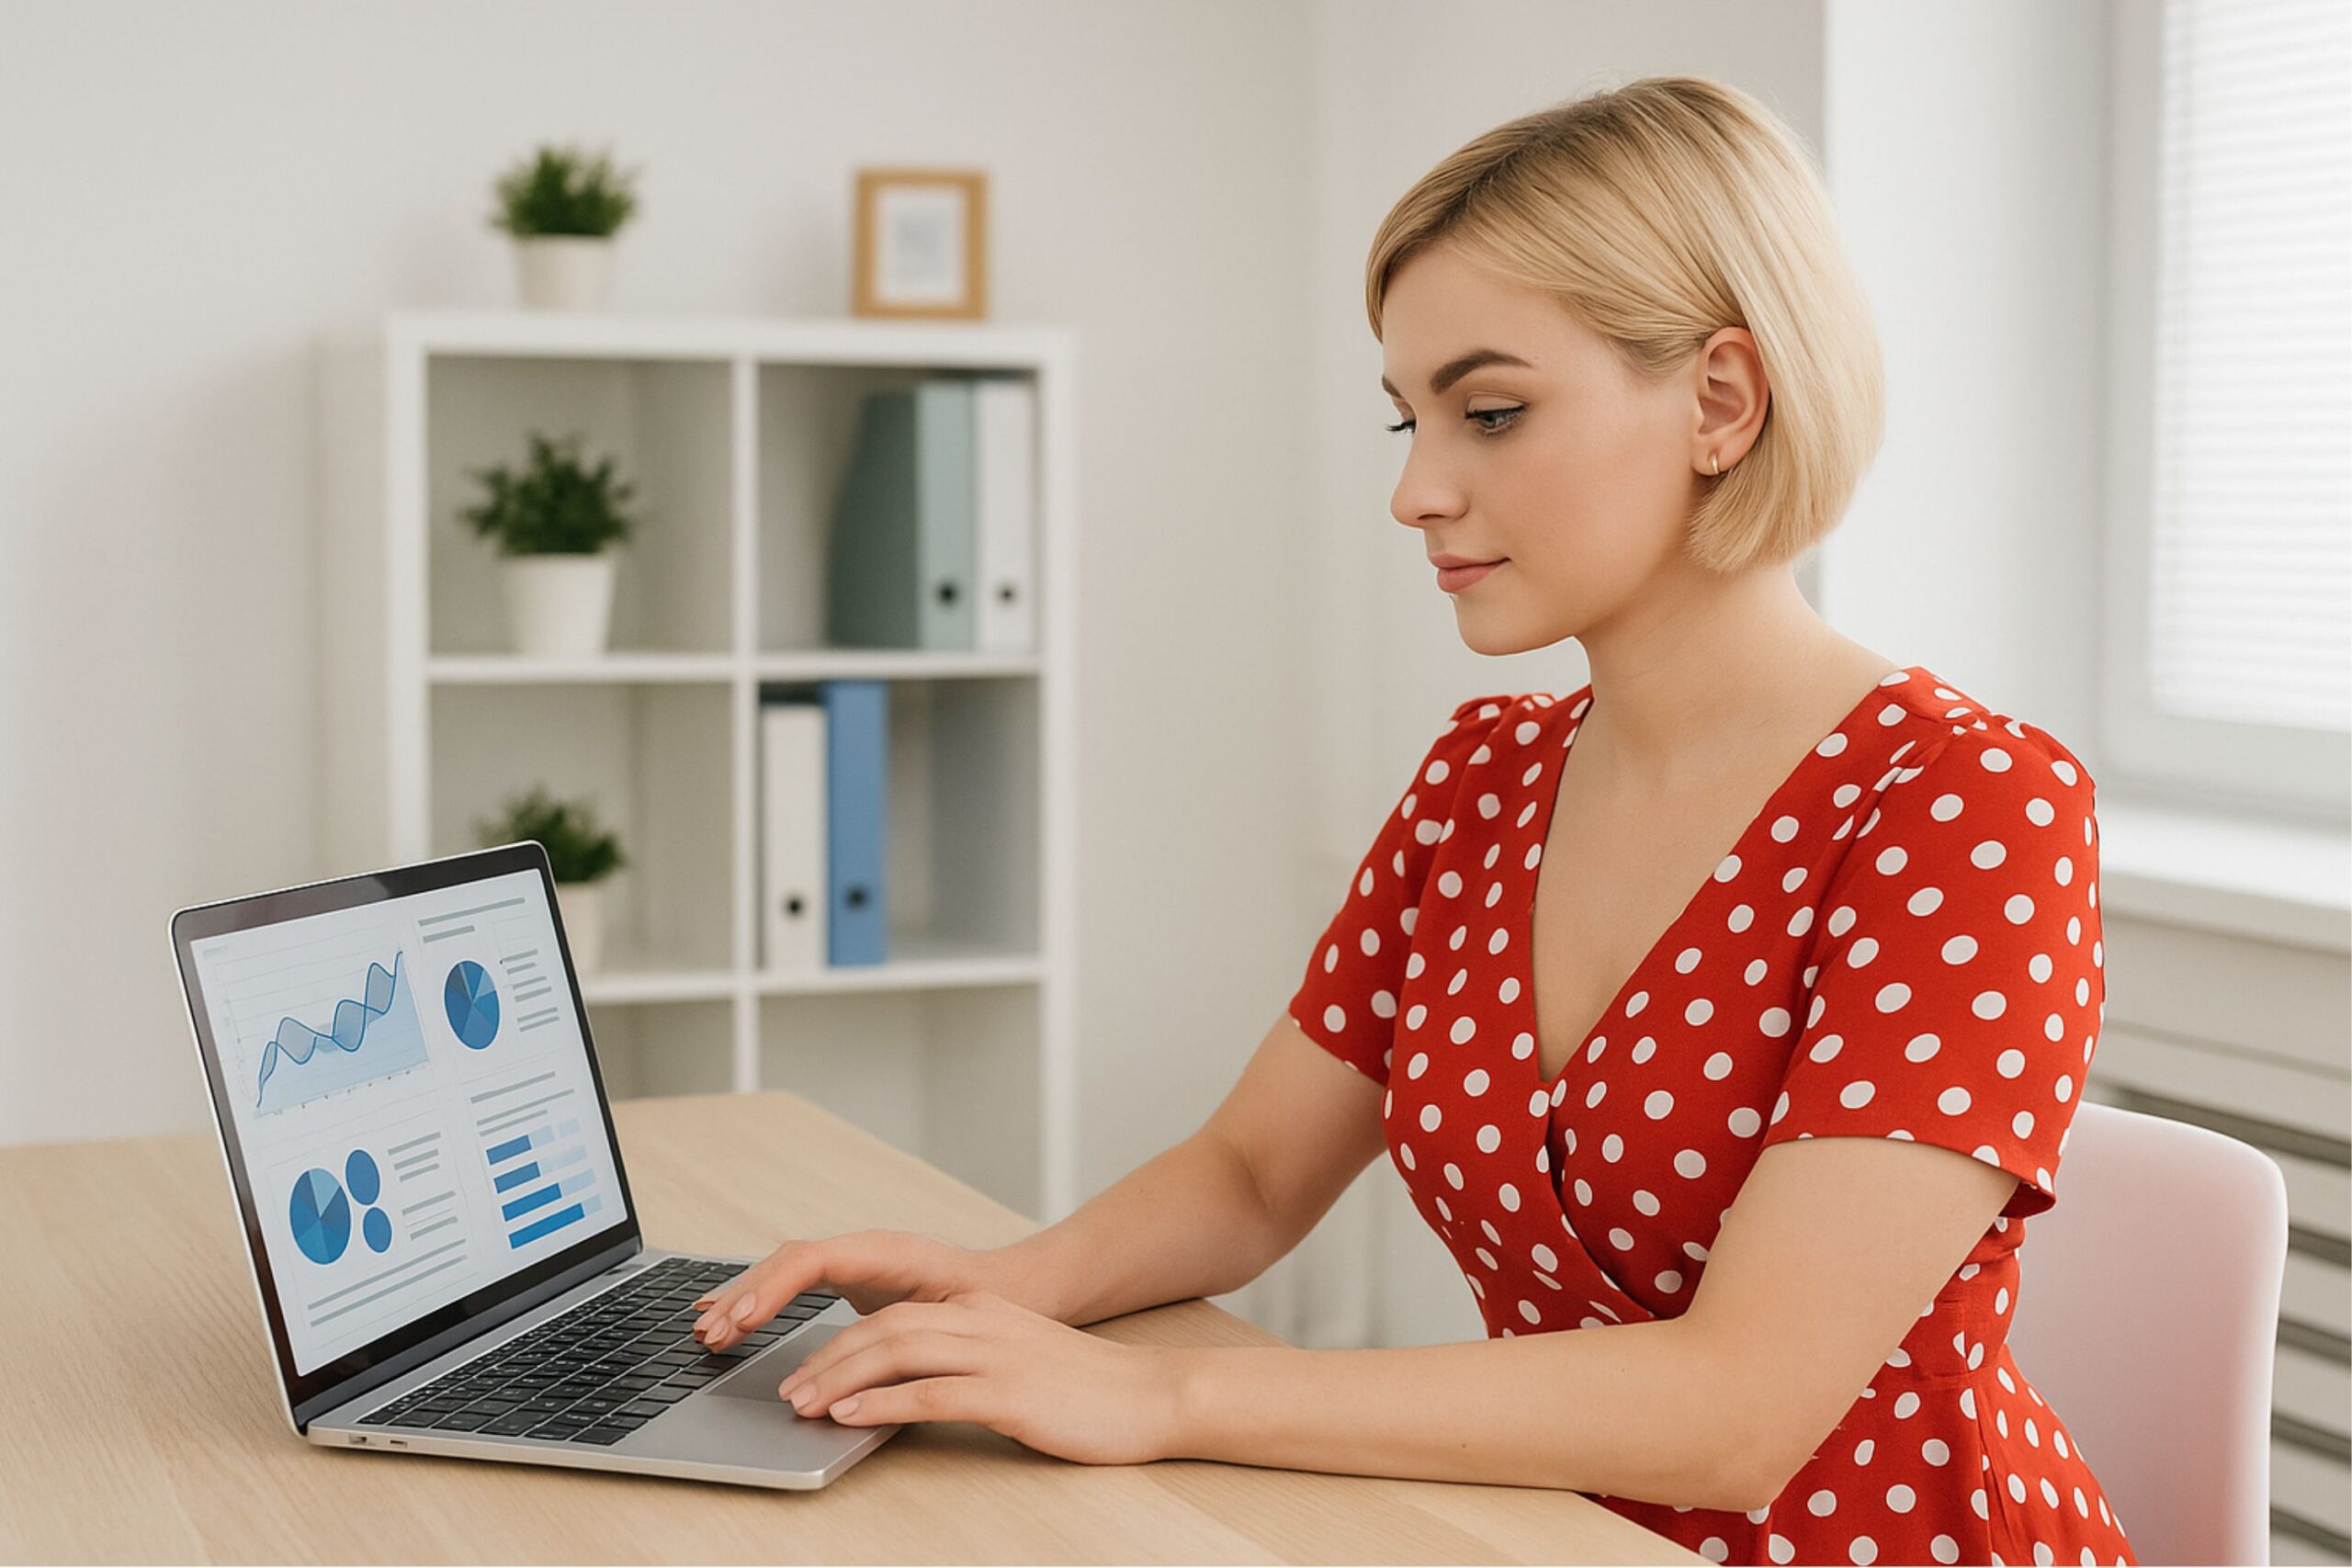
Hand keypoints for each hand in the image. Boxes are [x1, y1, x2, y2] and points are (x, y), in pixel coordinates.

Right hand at [691, 1228, 994, 1347]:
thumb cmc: (990, 1302)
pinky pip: (794, 1281)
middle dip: (744, 1296)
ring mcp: (854, 1261)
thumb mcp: (950, 1318)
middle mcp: (863, 1249)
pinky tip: (734, 1316)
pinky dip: (762, 1298)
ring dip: (744, 1298)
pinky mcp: (851, 1278)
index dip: (771, 1289)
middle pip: (786, 1263)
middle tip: (709, 1333)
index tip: (744, 1320)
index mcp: (884, 1251)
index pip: (810, 1259)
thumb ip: (904, 1336)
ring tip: (707, 1328)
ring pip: (784, 1270)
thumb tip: (860, 1365)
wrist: (1015, 1287)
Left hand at [773, 1288, 1185, 1466]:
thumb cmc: (1086, 1389)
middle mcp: (983, 1323)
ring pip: (899, 1353)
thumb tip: (904, 1390)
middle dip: (829, 1358)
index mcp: (982, 1311)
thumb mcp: (1018, 1360)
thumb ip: (966, 1363)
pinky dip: (884, 1404)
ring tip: (805, 1403)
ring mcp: (997, 1356)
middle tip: (789, 1389)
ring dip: (843, 1379)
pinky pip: (933, 1393)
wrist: (1151, 1396)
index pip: (895, 1316)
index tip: (807, 1369)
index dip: (842, 1341)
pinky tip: (854, 1416)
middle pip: (886, 1328)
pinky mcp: (1009, 1393)